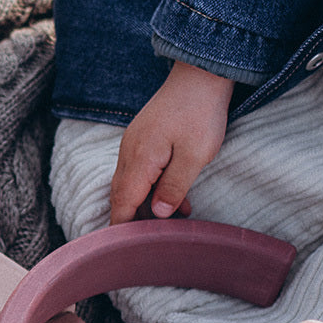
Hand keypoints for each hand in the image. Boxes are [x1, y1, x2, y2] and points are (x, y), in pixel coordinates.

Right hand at [109, 61, 233, 224]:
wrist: (200, 74)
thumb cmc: (200, 113)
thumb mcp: (194, 156)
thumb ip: (174, 187)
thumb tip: (159, 214)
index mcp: (139, 160)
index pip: (122, 203)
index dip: (122, 228)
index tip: (124, 249)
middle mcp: (129, 153)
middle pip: (122, 196)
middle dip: (134, 220)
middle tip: (153, 239)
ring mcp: (134, 144)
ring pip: (132, 184)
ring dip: (148, 204)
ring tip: (176, 218)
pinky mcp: (143, 138)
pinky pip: (140, 170)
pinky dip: (152, 187)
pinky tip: (175, 195)